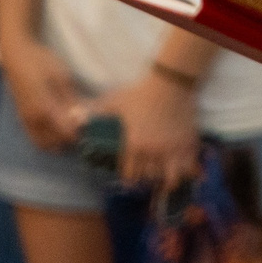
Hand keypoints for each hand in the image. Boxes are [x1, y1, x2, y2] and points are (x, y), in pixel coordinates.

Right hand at [0, 38, 87, 153]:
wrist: (15, 56)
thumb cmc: (40, 62)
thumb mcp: (61, 77)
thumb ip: (71, 100)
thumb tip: (83, 117)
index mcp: (44, 108)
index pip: (66, 133)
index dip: (81, 134)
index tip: (93, 128)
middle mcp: (32, 119)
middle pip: (55, 143)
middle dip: (71, 141)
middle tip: (85, 131)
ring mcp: (25, 121)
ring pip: (43, 144)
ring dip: (59, 143)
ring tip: (74, 132)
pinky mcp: (21, 119)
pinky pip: (35, 139)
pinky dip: (48, 141)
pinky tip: (60, 131)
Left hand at [94, 71, 202, 190]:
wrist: (171, 83)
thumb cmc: (141, 93)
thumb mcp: (115, 102)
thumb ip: (94, 112)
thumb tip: (73, 117)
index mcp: (134, 145)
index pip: (130, 174)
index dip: (129, 178)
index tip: (130, 177)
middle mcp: (152, 152)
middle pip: (148, 177)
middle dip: (146, 178)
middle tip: (146, 175)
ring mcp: (171, 149)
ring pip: (169, 178)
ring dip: (166, 179)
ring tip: (166, 179)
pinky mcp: (188, 144)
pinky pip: (188, 167)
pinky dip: (186, 171)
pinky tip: (184, 169)